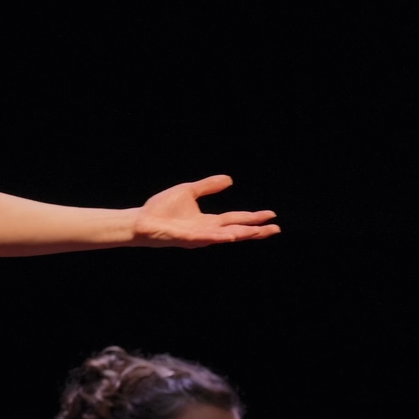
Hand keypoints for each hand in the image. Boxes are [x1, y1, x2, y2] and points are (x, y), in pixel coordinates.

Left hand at [130, 175, 279, 247]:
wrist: (142, 220)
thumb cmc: (162, 208)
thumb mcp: (189, 191)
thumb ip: (208, 186)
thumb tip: (229, 179)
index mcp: (208, 221)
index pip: (235, 219)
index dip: (253, 218)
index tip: (271, 215)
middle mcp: (207, 232)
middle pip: (237, 231)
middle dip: (256, 231)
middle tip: (276, 228)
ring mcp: (199, 237)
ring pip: (227, 236)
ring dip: (244, 234)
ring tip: (261, 231)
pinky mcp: (189, 239)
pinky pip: (208, 238)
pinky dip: (221, 237)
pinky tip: (233, 236)